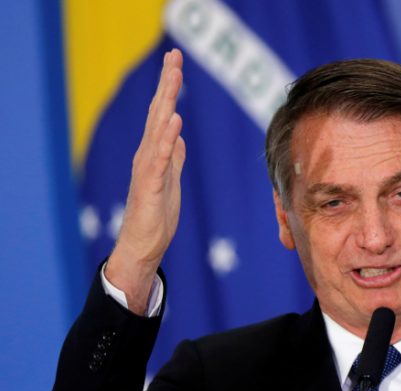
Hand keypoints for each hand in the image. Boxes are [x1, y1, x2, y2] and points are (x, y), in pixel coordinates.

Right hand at [105, 49, 184, 314]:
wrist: (144, 245)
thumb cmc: (156, 215)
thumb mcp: (171, 181)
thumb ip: (173, 157)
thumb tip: (178, 136)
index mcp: (155, 153)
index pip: (162, 114)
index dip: (169, 88)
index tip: (176, 62)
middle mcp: (147, 155)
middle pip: (158, 113)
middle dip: (167, 85)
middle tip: (174, 57)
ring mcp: (147, 170)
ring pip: (157, 131)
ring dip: (165, 105)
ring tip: (173, 80)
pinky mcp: (150, 187)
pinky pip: (159, 159)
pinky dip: (166, 140)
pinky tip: (173, 124)